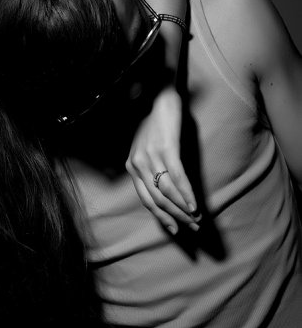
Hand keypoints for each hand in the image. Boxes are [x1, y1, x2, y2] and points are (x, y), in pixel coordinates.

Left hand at [125, 87, 199, 233]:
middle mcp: (137, 164)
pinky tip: (195, 204)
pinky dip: (187, 193)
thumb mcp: (147, 150)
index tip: (174, 229)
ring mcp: (151, 156)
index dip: (161, 216)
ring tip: (196, 219)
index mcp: (131, 166)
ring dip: (183, 209)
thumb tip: (168, 193)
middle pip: (157, 200)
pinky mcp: (166, 148)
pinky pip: (177, 177)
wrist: (161, 98)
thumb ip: (152, 169)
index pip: (146, 199)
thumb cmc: (156, 125)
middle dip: (175, 217)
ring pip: (167, 192)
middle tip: (192, 228)